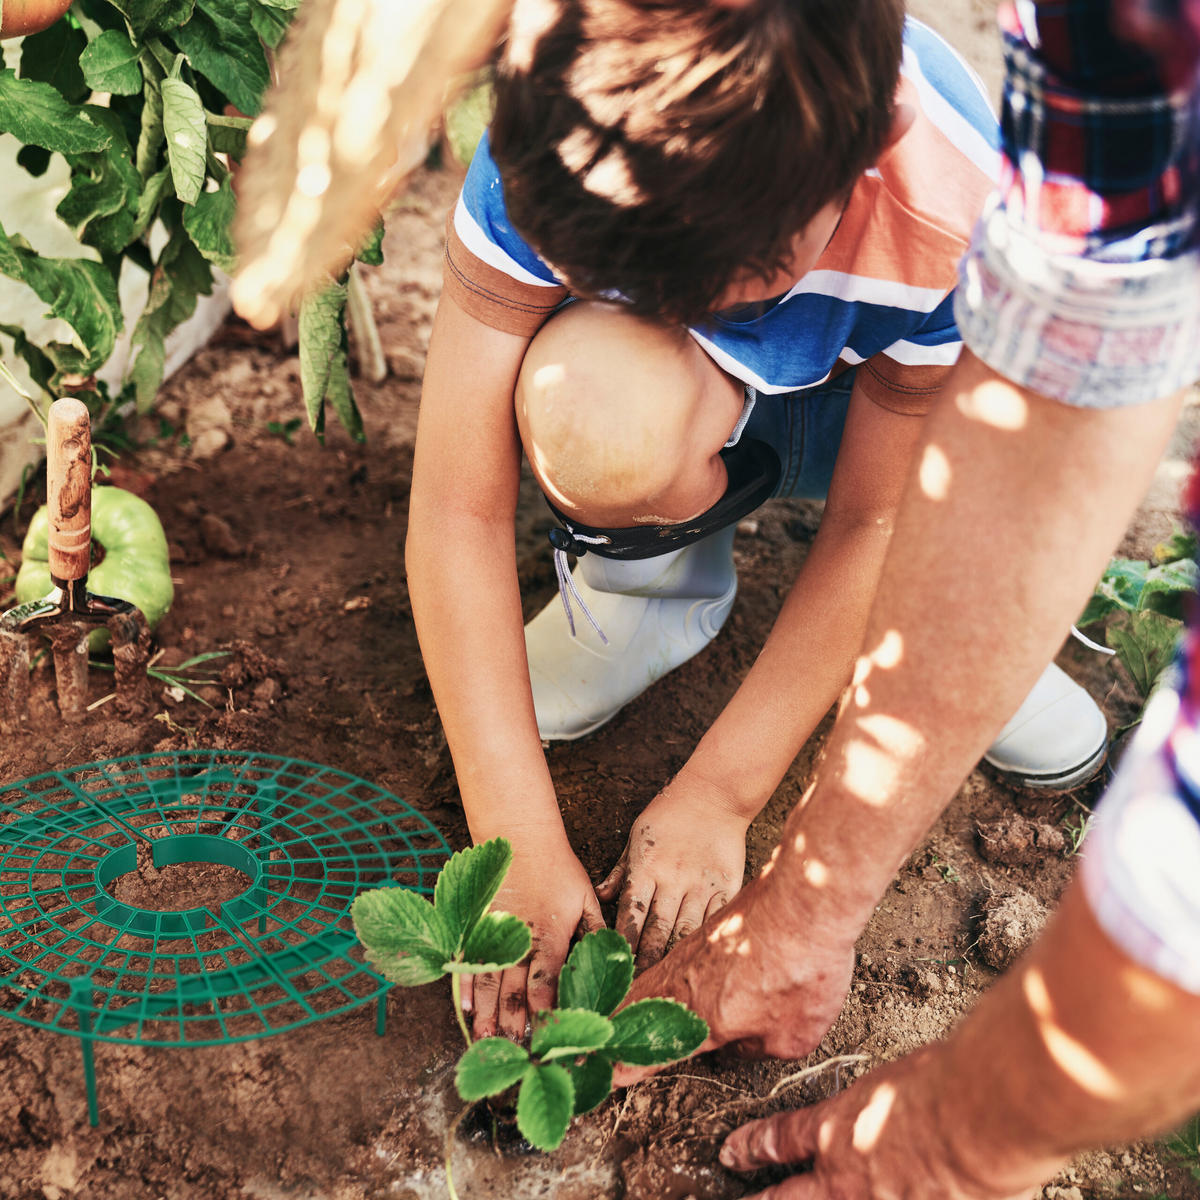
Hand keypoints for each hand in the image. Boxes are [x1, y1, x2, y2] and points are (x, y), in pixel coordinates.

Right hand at [461, 837, 604, 1040]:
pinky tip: (466, 1008)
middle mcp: (521, 939)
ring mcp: (496, 933)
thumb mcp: (586, 898)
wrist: (520, 838)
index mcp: (551, 934)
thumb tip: (614, 962)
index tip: (551, 1039)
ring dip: (488, 1014)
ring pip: (490, 981)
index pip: (548, 981)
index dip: (549, 1012)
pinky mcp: (479, 927)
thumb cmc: (559, 869)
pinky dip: (467, 985)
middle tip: (514, 1053)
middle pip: (515, 989)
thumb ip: (596, 933)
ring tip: (486, 1042)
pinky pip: (471, 960)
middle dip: (514, 1023)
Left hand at [597, 769, 749, 969]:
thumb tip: (599, 897)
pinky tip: (699, 961)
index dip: (622, 943)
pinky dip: (706, 942)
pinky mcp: (726, 887)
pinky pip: (715, 920)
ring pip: (684, 930)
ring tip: (663, 984)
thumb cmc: (668, 814)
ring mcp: (700, 885)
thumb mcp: (636, 837)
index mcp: (645, 868)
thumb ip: (620, 871)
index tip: (614, 967)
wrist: (713, 795)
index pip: (630, 914)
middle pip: (656, 930)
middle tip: (636, 987)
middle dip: (645, 961)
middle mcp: (672, 880)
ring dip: (673, 958)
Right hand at [611, 858, 855, 1083]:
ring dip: (626, 1004)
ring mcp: (691, 953)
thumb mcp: (792, 1037)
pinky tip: (650, 982)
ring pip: (648, 984)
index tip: (605, 1076)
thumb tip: (733, 1044)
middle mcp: (685, 985)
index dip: (629, 1066)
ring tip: (607, 1017)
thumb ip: (752, 1049)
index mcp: (703, 1019)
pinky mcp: (704, 933)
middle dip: (612, 1032)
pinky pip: (665, 963)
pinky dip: (648, 979)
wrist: (805, 899)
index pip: (655, 1050)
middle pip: (637, 1012)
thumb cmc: (804, 970)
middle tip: (588, 1046)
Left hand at [718, 1048, 1041, 1198]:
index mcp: (835, 1130)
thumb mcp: (892, 1082)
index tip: (730, 1153)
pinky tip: (898, 1196)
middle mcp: (845, 1180)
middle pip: (786, 1199)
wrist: (976, 1118)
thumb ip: (880, 1106)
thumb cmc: (941, 1084)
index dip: (752, 1147)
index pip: (781, 1139)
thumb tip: (889, 1111)